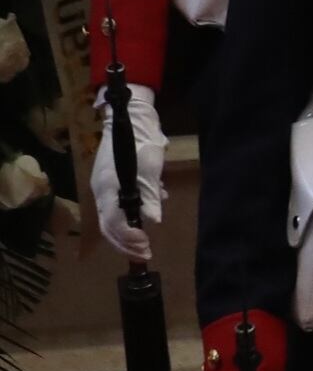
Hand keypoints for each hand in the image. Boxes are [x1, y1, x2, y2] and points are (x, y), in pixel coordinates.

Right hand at [93, 86, 164, 263]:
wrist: (130, 117)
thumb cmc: (141, 141)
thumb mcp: (150, 168)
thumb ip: (150, 195)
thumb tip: (153, 220)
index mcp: (108, 188)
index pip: (113, 222)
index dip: (128, 237)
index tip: (146, 246)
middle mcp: (102, 190)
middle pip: (109, 225)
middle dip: (127, 242)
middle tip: (145, 253)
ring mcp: (104, 186)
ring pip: (113, 216)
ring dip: (130, 230)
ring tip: (146, 241)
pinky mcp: (111, 181)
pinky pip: (119, 203)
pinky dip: (133, 213)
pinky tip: (152, 210)